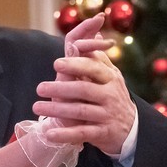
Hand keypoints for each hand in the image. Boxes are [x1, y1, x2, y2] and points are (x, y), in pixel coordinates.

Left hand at [33, 13, 136, 154]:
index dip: (75, 64)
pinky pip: (82, 133)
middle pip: (84, 88)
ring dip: (57, 109)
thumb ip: (97, 56)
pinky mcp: (103, 133)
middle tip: (40, 88)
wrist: (130, 129)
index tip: (57, 64)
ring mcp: (107, 114)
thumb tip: (93, 32)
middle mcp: (110, 95)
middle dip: (61, 88)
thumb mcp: (109, 76)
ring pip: (81, 110)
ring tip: (36, 107)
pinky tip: (49, 134)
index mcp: (109, 78)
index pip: (93, 67)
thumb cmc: (111, 96)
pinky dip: (65, 134)